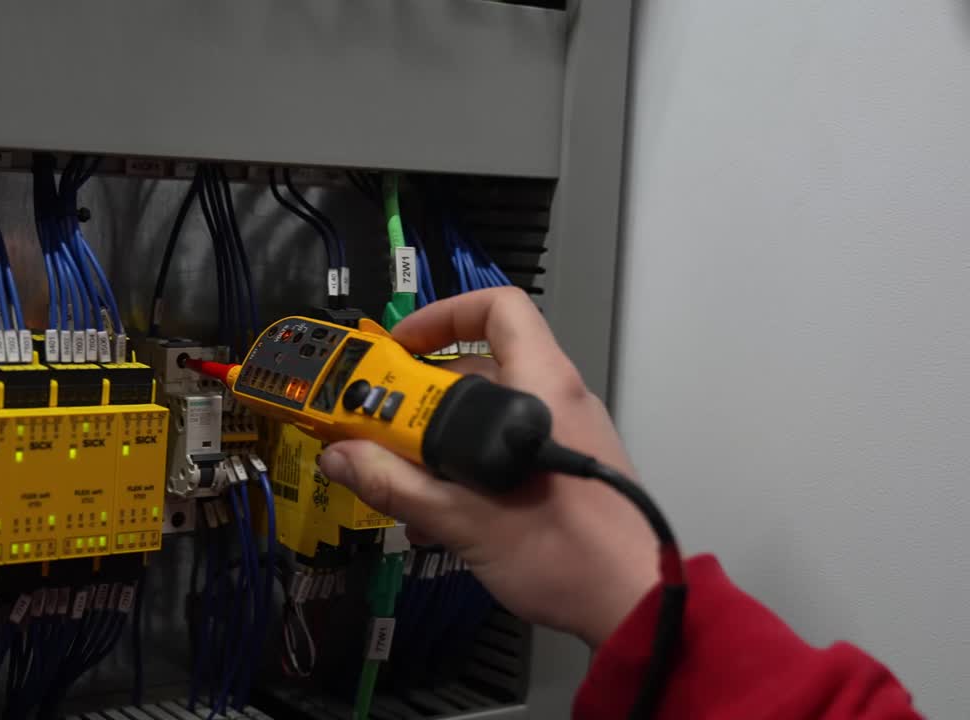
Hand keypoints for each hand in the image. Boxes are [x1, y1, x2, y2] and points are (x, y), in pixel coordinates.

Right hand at [317, 287, 660, 646]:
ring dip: (436, 443)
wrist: (633, 607)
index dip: (442, 315)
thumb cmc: (566, 553)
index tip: (398, 349)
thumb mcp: (464, 519)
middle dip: (420, 397)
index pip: (496, 309)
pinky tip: (434, 517)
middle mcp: (556, 400)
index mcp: (541, 386)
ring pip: (485, 416)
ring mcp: (561, 436)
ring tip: (400, 483)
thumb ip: (396, 484)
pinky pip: (502, 450)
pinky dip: (464, 469)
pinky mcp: (560, 472)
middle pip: (479, 367)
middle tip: (379, 427)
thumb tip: (340, 455)